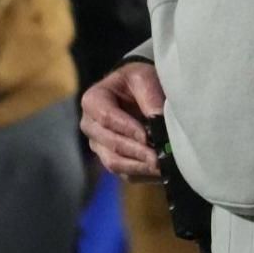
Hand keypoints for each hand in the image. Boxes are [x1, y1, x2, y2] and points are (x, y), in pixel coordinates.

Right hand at [79, 61, 163, 180]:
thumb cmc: (139, 82)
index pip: (106, 117)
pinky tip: (161, 170)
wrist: (140, 93)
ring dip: (140, 166)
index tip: (147, 135)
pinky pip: (126, 174)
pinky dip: (144, 173)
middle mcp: (91, 126)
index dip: (127, 128)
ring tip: (162, 165)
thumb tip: (158, 122)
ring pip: (115, 163)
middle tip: (159, 156)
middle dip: (136, 151)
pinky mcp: (113, 161)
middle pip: (110, 143)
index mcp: (92, 101)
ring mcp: (100, 146)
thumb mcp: (144, 78)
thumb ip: (149, 97)